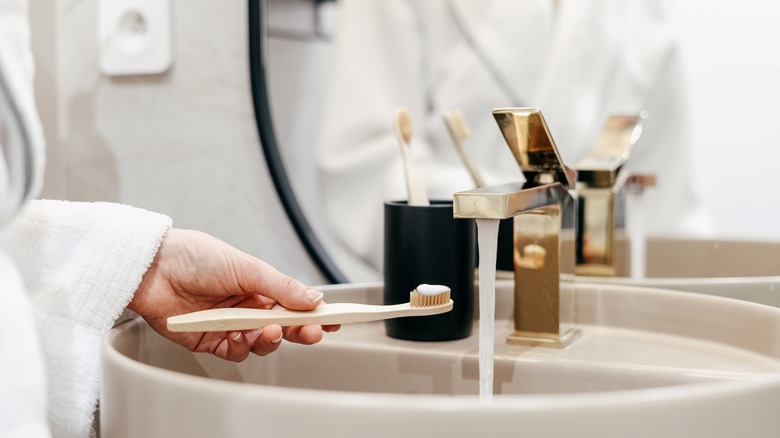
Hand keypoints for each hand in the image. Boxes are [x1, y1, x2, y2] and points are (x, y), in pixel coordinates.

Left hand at [128, 228, 338, 361]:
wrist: (152, 266)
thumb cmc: (195, 256)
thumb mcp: (247, 267)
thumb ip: (281, 286)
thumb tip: (313, 298)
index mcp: (259, 285)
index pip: (294, 302)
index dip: (314, 312)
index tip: (335, 319)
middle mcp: (246, 306)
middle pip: (282, 326)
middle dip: (299, 330)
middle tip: (311, 332)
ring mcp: (229, 324)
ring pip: (260, 343)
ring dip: (268, 339)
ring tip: (266, 329)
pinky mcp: (209, 340)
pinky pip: (233, 352)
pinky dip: (239, 347)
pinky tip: (237, 335)